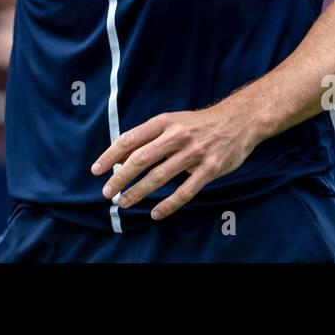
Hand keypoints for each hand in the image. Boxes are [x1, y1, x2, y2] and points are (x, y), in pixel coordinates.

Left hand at [90, 99, 261, 220]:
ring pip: (160, 176)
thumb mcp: (171, 122)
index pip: (130, 139)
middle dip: (121, 178)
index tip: (96, 170)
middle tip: (108, 193)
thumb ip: (147, 139)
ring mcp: (194, 153)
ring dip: (139, 192)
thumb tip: (119, 157)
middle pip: (141, 159)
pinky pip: (186, 191)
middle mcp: (177, 136)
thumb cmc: (198, 124)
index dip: (110, 156)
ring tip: (124, 203)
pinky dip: (169, 204)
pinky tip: (156, 213)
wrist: (238, 120)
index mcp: (164, 122)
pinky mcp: (210, 169)